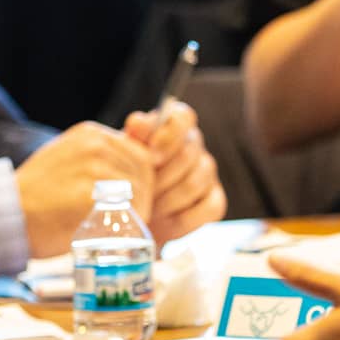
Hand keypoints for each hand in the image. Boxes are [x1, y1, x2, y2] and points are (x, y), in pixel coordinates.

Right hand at [13, 122, 155, 256]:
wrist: (7, 213)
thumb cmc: (37, 195)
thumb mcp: (68, 160)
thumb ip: (97, 159)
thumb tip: (132, 171)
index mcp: (91, 134)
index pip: (140, 154)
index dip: (144, 180)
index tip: (137, 199)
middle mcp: (95, 144)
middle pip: (144, 171)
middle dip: (146, 196)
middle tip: (134, 217)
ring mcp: (93, 167)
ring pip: (140, 190)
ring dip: (140, 211)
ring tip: (125, 226)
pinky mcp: (89, 193)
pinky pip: (127, 208)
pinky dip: (128, 222)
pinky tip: (117, 232)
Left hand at [122, 101, 226, 243]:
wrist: (134, 217)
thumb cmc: (128, 180)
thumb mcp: (124, 159)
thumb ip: (132, 139)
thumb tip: (137, 123)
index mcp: (172, 128)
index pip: (183, 116)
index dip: (169, 135)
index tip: (150, 155)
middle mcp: (195, 147)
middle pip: (187, 154)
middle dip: (160, 177)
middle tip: (141, 192)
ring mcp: (208, 175)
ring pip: (194, 183)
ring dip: (166, 201)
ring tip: (148, 209)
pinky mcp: (215, 201)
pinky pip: (207, 208)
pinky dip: (182, 219)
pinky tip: (165, 222)